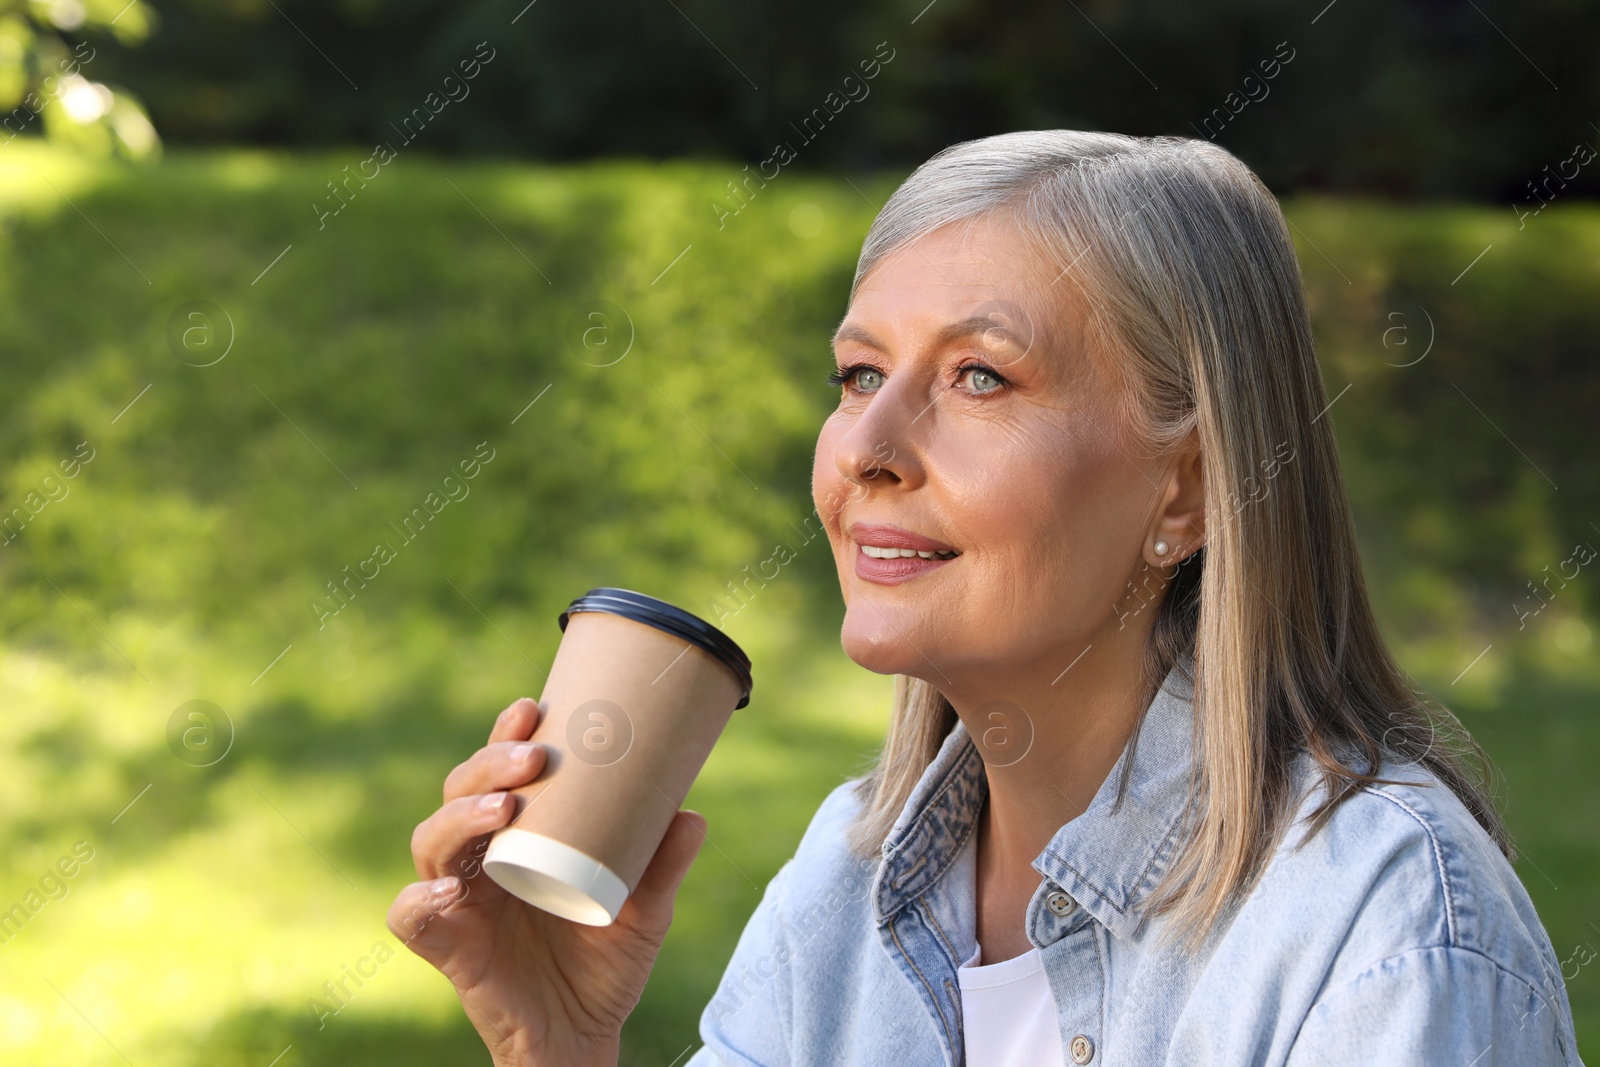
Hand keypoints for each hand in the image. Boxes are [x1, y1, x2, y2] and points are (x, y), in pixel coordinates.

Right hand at [388, 697, 708, 1066]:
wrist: (583, 1036)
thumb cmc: (605, 963)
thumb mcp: (647, 911)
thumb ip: (663, 865)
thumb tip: (691, 813)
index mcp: (518, 835)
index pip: (498, 772)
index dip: (504, 736)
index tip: (532, 709)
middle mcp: (480, 859)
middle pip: (459, 793)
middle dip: (487, 765)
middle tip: (530, 758)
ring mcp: (458, 901)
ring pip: (430, 841)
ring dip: (460, 817)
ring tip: (502, 809)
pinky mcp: (446, 947)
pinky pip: (410, 917)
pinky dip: (422, 898)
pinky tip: (454, 888)